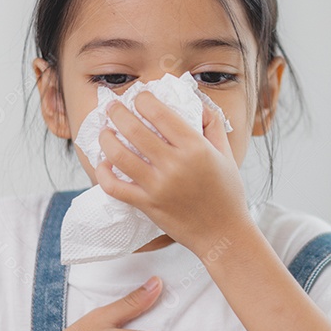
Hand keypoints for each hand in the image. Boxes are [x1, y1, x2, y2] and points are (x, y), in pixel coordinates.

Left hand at [94, 92, 253, 258]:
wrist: (224, 233)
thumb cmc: (227, 193)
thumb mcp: (226, 153)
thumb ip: (212, 124)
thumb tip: (196, 103)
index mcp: (195, 147)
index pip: (159, 113)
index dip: (143, 99)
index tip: (139, 97)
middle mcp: (175, 164)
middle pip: (134, 129)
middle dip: (117, 112)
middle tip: (112, 107)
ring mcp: (158, 186)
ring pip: (119, 155)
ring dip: (106, 138)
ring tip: (104, 131)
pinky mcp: (147, 205)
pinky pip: (115, 187)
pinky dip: (103, 173)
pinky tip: (103, 164)